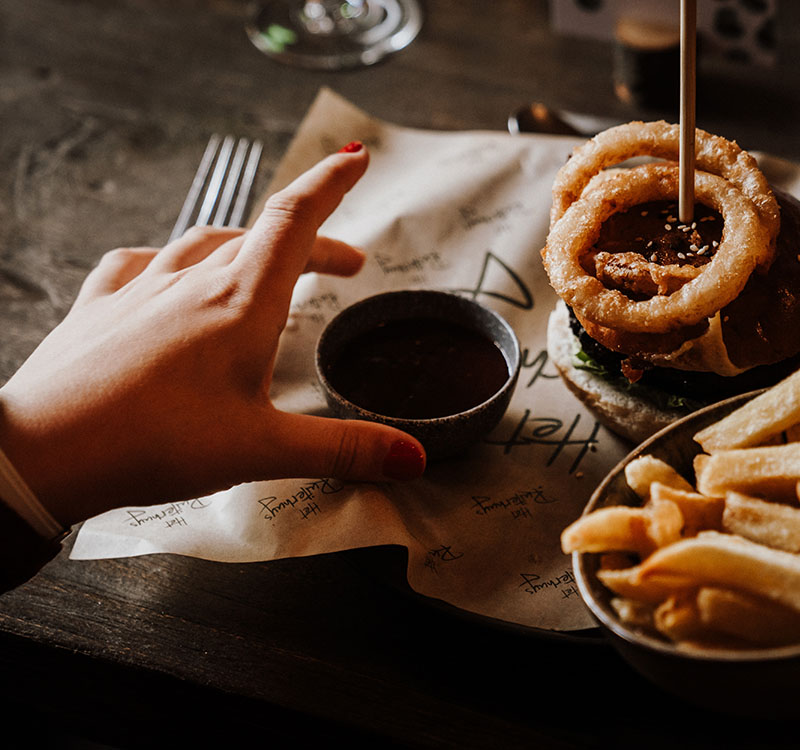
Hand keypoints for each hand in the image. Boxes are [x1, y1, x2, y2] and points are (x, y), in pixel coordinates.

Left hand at [0, 146, 424, 525]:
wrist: (41, 452)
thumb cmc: (151, 442)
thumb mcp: (262, 450)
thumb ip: (342, 449)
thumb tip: (411, 457)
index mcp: (241, 303)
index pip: (295, 219)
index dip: (331, 183)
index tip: (355, 157)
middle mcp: (190, 282)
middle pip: (261, 236)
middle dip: (311, 242)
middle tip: (343, 266)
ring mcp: (139, 290)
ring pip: (202, 245)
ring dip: (245, 246)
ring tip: (264, 265)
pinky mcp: (98, 309)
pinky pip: (138, 265)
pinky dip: (167, 262)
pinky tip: (164, 275)